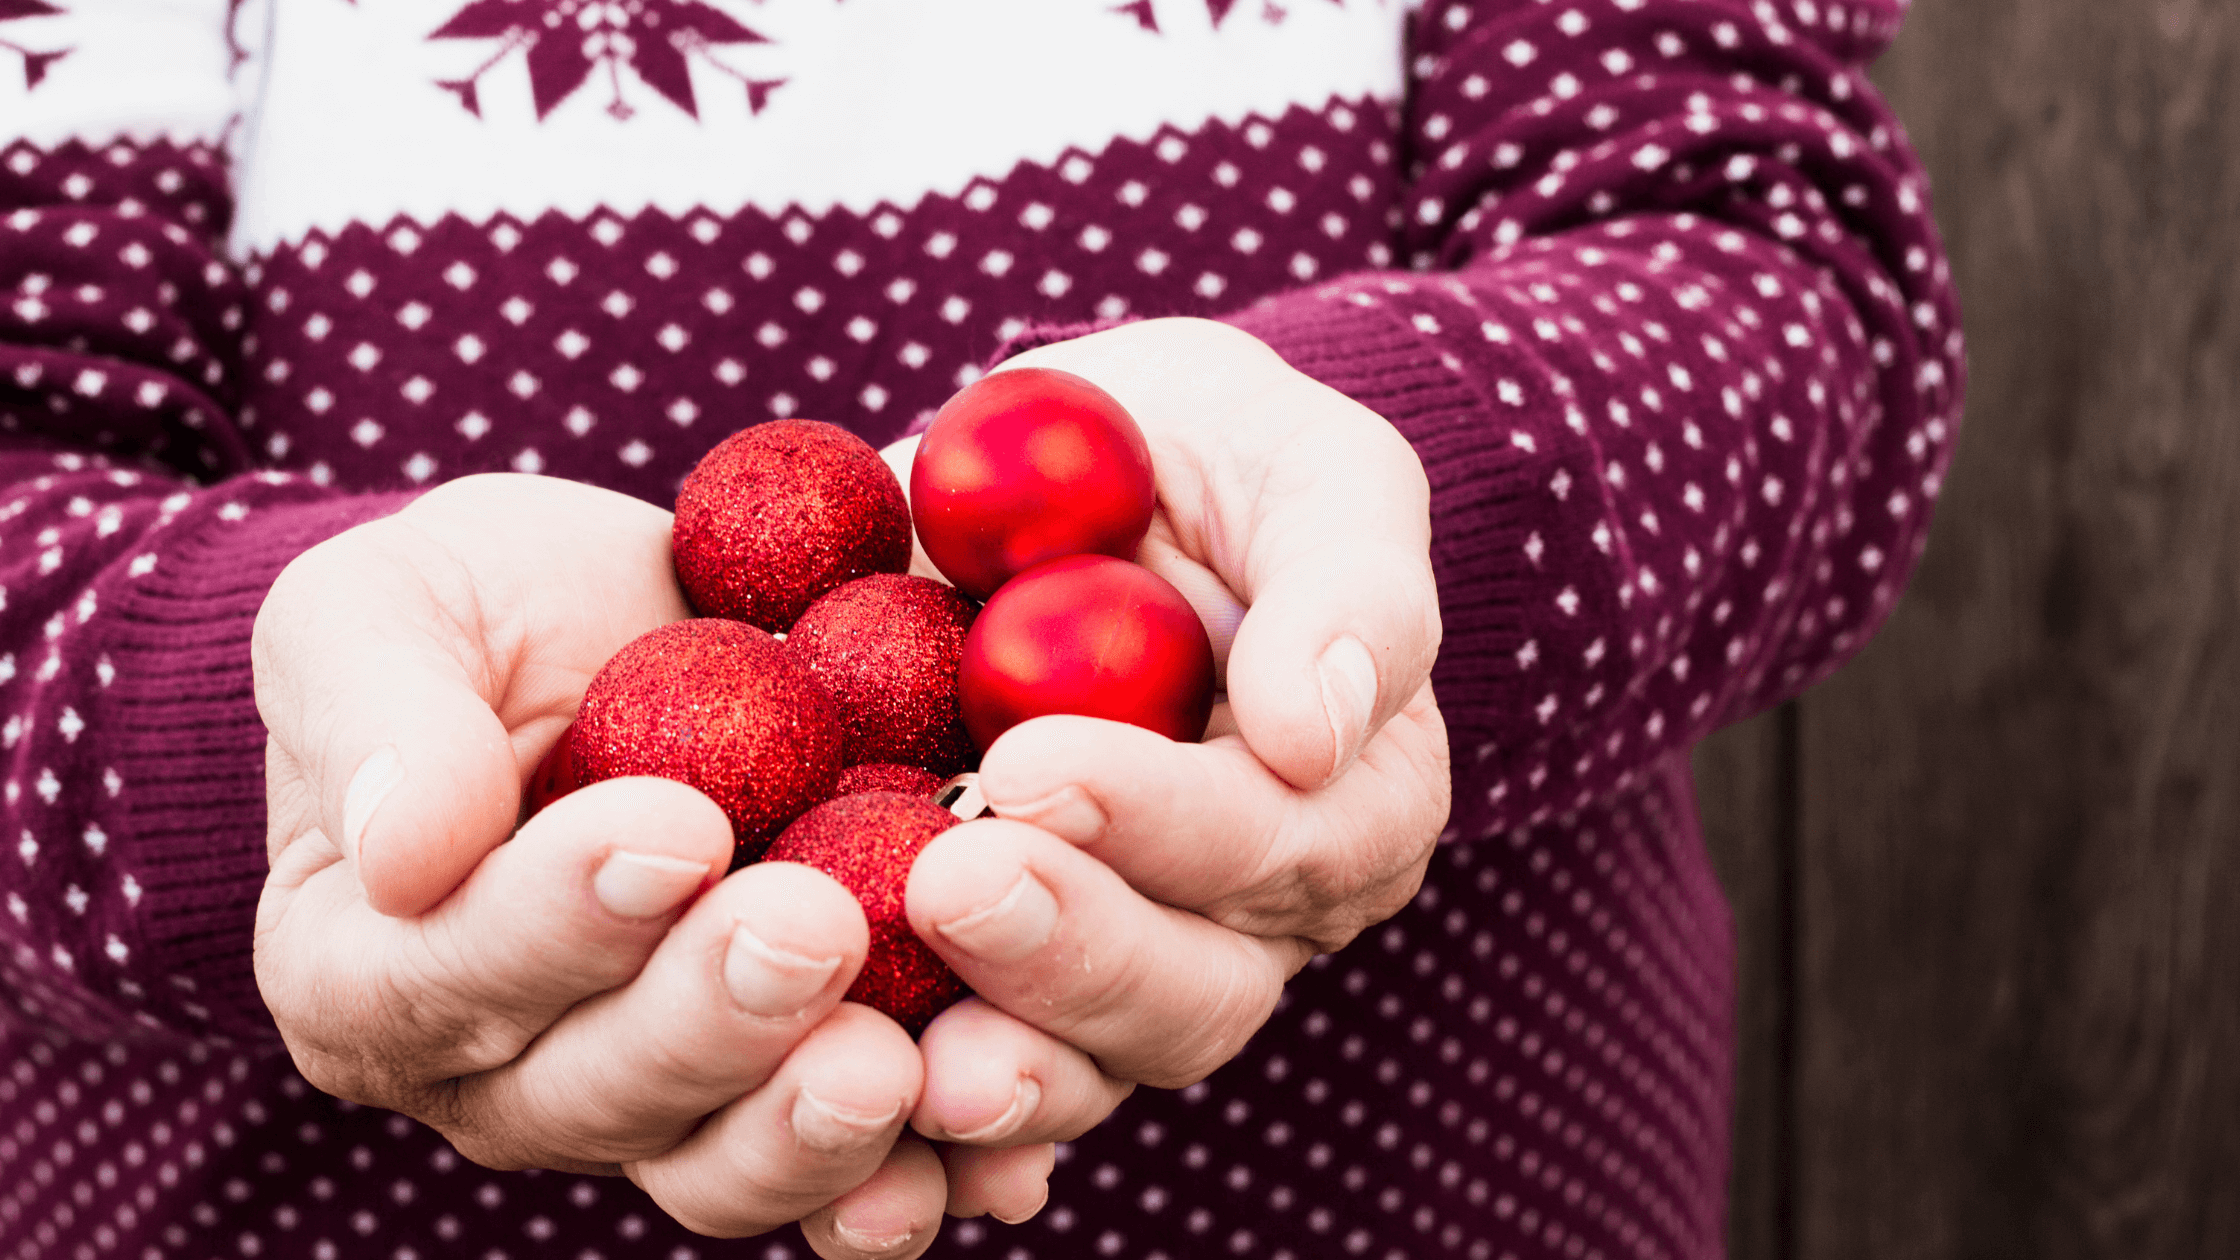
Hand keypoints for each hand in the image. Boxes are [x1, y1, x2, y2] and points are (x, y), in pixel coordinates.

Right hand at [250, 475, 983, 1253]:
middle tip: (811, 928)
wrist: (624, 628)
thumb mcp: (382, 610)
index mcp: (373, 969)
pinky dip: (938, 1164)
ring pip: (733, 1160)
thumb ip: (378, 715)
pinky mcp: (797, 1081)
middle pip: (607, 1089)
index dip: (558, 921)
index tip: (671, 830)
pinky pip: (860, 1163)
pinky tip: (1006, 1155)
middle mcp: (515, 1070)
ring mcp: (667, 1097)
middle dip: (714, 1018)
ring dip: (820, 1127)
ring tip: (905, 1061)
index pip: (446, 978)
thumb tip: (404, 848)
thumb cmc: (475, 615)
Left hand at [887, 319, 1450, 1188]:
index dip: (1159, 822)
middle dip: (1068, 956)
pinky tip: (822, 1110)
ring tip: (897, 1058)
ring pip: (1077, 1062)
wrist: (1090, 478)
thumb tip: (1313, 731)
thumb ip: (1347, 591)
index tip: (1033, 764)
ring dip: (993, 1066)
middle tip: (951, 885)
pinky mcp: (990, 963)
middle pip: (1182, 995)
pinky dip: (900, 1114)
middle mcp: (1242, 919)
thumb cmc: (1231, 463)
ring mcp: (1112, 954)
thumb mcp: (1319, 476)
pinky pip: (953, 1057)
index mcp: (1348, 810)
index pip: (1270, 846)